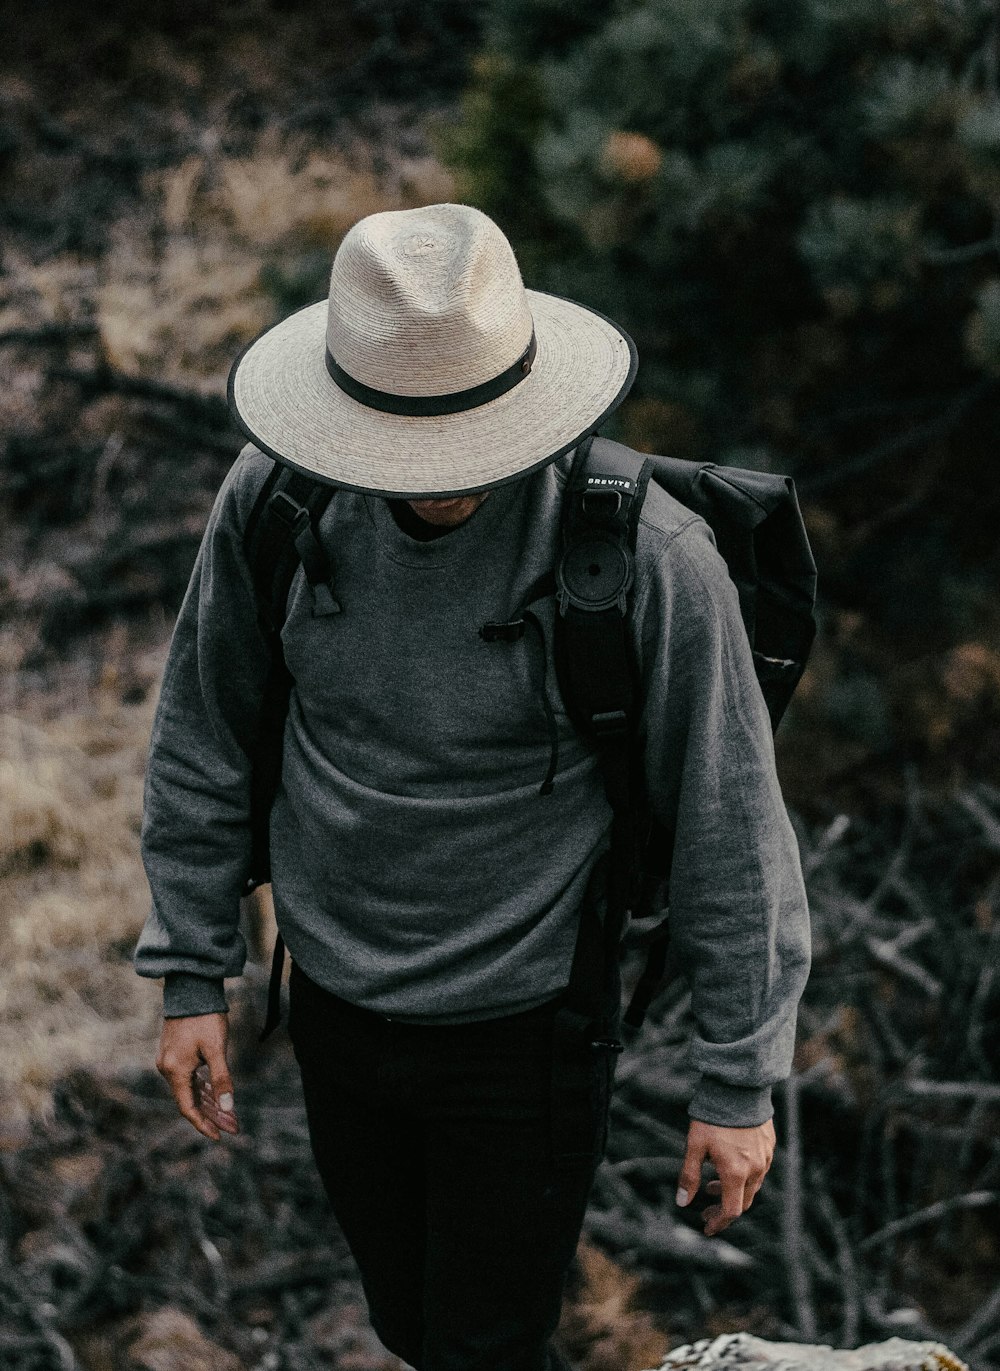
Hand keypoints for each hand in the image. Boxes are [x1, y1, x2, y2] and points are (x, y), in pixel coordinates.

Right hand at [156, 1012, 238, 1141]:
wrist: (192, 988)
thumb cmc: (205, 1017)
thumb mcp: (216, 1049)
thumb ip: (221, 1078)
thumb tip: (228, 1106)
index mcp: (175, 1070)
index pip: (188, 1108)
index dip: (204, 1124)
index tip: (220, 1136)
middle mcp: (168, 1068)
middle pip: (190, 1100)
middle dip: (212, 1115)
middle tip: (233, 1126)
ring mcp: (170, 1060)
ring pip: (190, 1089)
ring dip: (209, 1101)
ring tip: (229, 1114)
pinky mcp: (175, 1052)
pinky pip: (189, 1077)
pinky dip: (203, 1087)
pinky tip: (216, 1094)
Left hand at [676, 1117, 774, 1235]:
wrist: (738, 1089)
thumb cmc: (713, 1117)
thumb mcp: (695, 1146)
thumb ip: (689, 1175)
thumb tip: (682, 1202)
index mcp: (736, 1173)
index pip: (731, 1211)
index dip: (718, 1223)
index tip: (706, 1227)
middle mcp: (755, 1169)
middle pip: (743, 1202)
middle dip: (723, 1209)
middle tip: (706, 1207)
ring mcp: (765, 1157)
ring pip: (752, 1187)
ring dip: (733, 1191)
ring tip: (712, 1183)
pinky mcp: (769, 1145)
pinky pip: (759, 1169)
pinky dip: (744, 1176)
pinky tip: (730, 1165)